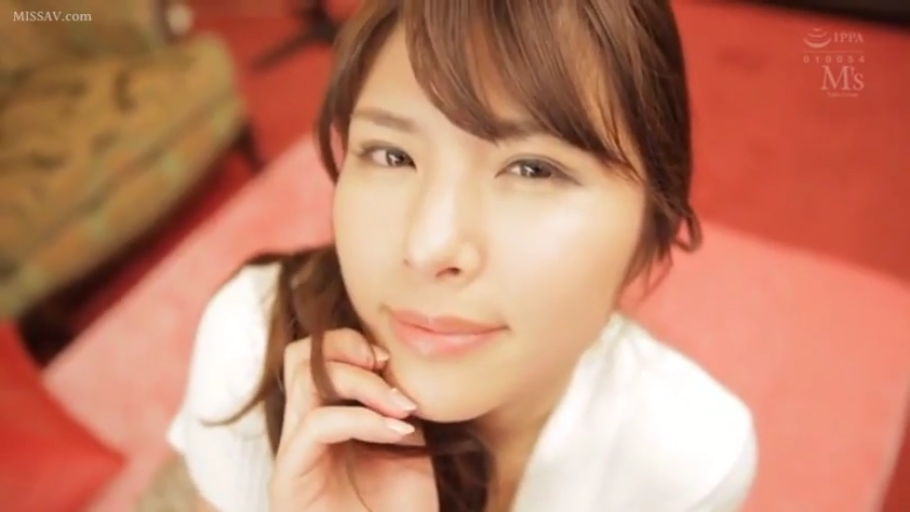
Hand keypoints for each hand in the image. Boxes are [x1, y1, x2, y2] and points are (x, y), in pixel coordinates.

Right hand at [268, 329, 437, 511]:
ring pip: (305, 380)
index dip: (352, 343)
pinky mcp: (289, 477)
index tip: (394, 361)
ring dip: (359, 382)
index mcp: (326, 418)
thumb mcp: (408, 443)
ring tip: (399, 405)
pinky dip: (362, 419)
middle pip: (300, 356)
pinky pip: (317, 425)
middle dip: (346, 347)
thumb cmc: (401, 509)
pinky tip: (397, 431)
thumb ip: (395, 402)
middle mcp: (301, 431)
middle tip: (386, 367)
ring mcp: (292, 453)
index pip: (316, 355)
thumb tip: (400, 364)